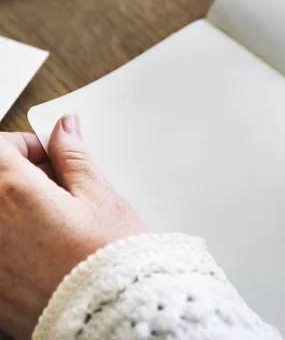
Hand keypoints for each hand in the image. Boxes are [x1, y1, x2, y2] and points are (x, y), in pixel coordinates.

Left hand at [0, 114, 146, 338]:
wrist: (114, 313)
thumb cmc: (111, 258)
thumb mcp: (100, 196)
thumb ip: (74, 157)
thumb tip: (64, 129)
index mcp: (14, 193)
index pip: (0, 146)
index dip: (28, 144)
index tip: (51, 155)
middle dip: (22, 175)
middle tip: (60, 188)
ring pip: (0, 212)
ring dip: (19, 207)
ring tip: (57, 222)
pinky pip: (2, 245)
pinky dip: (18, 239)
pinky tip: (48, 250)